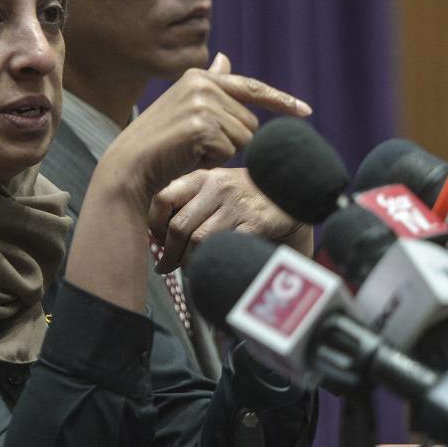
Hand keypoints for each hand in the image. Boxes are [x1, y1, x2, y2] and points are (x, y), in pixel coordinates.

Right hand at [101, 52, 311, 213]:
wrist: (130, 167)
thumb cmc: (161, 144)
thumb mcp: (188, 109)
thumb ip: (212, 85)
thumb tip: (226, 59)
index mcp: (200, 77)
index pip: (252, 87)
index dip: (281, 101)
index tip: (306, 111)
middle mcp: (202, 84)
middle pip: (250, 122)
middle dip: (231, 141)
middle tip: (196, 146)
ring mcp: (202, 103)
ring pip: (244, 139)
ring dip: (223, 152)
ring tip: (190, 151)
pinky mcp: (201, 126)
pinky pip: (230, 151)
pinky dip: (213, 161)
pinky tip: (188, 157)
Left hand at [148, 168, 313, 272]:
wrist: (292, 194)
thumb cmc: (246, 198)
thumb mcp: (216, 189)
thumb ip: (190, 204)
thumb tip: (158, 239)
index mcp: (203, 177)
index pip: (163, 198)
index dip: (155, 225)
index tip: (158, 241)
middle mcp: (218, 187)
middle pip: (179, 226)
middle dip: (170, 253)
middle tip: (168, 266)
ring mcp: (238, 204)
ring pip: (199, 241)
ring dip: (190, 262)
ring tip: (191, 269)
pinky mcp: (256, 222)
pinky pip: (226, 248)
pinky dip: (216, 262)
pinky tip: (215, 267)